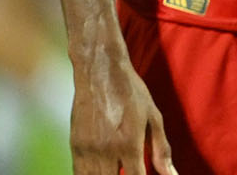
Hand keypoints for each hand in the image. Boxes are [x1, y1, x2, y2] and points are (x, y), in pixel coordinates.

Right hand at [68, 55, 175, 174]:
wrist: (99, 72)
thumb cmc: (132, 93)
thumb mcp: (153, 118)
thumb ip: (162, 150)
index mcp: (130, 144)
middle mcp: (107, 151)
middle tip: (130, 171)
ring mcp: (87, 151)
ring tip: (117, 169)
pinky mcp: (74, 147)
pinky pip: (79, 174)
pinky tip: (104, 170)